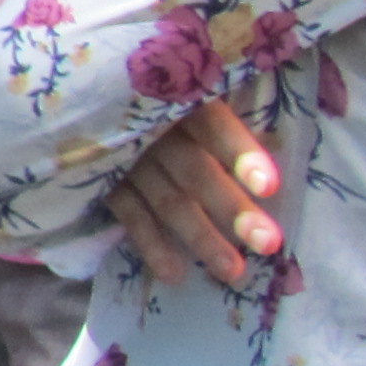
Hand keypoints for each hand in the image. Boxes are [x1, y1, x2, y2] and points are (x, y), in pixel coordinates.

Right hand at [102, 100, 284, 286]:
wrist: (83, 90)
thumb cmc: (153, 95)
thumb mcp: (186, 94)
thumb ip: (221, 118)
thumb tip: (281, 144)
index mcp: (179, 100)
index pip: (215, 128)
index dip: (241, 155)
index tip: (270, 188)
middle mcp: (152, 130)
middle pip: (196, 172)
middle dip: (232, 209)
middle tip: (268, 244)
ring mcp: (123, 157)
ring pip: (168, 201)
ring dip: (200, 237)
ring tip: (232, 272)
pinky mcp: (100, 178)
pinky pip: (129, 216)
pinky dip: (150, 244)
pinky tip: (173, 275)